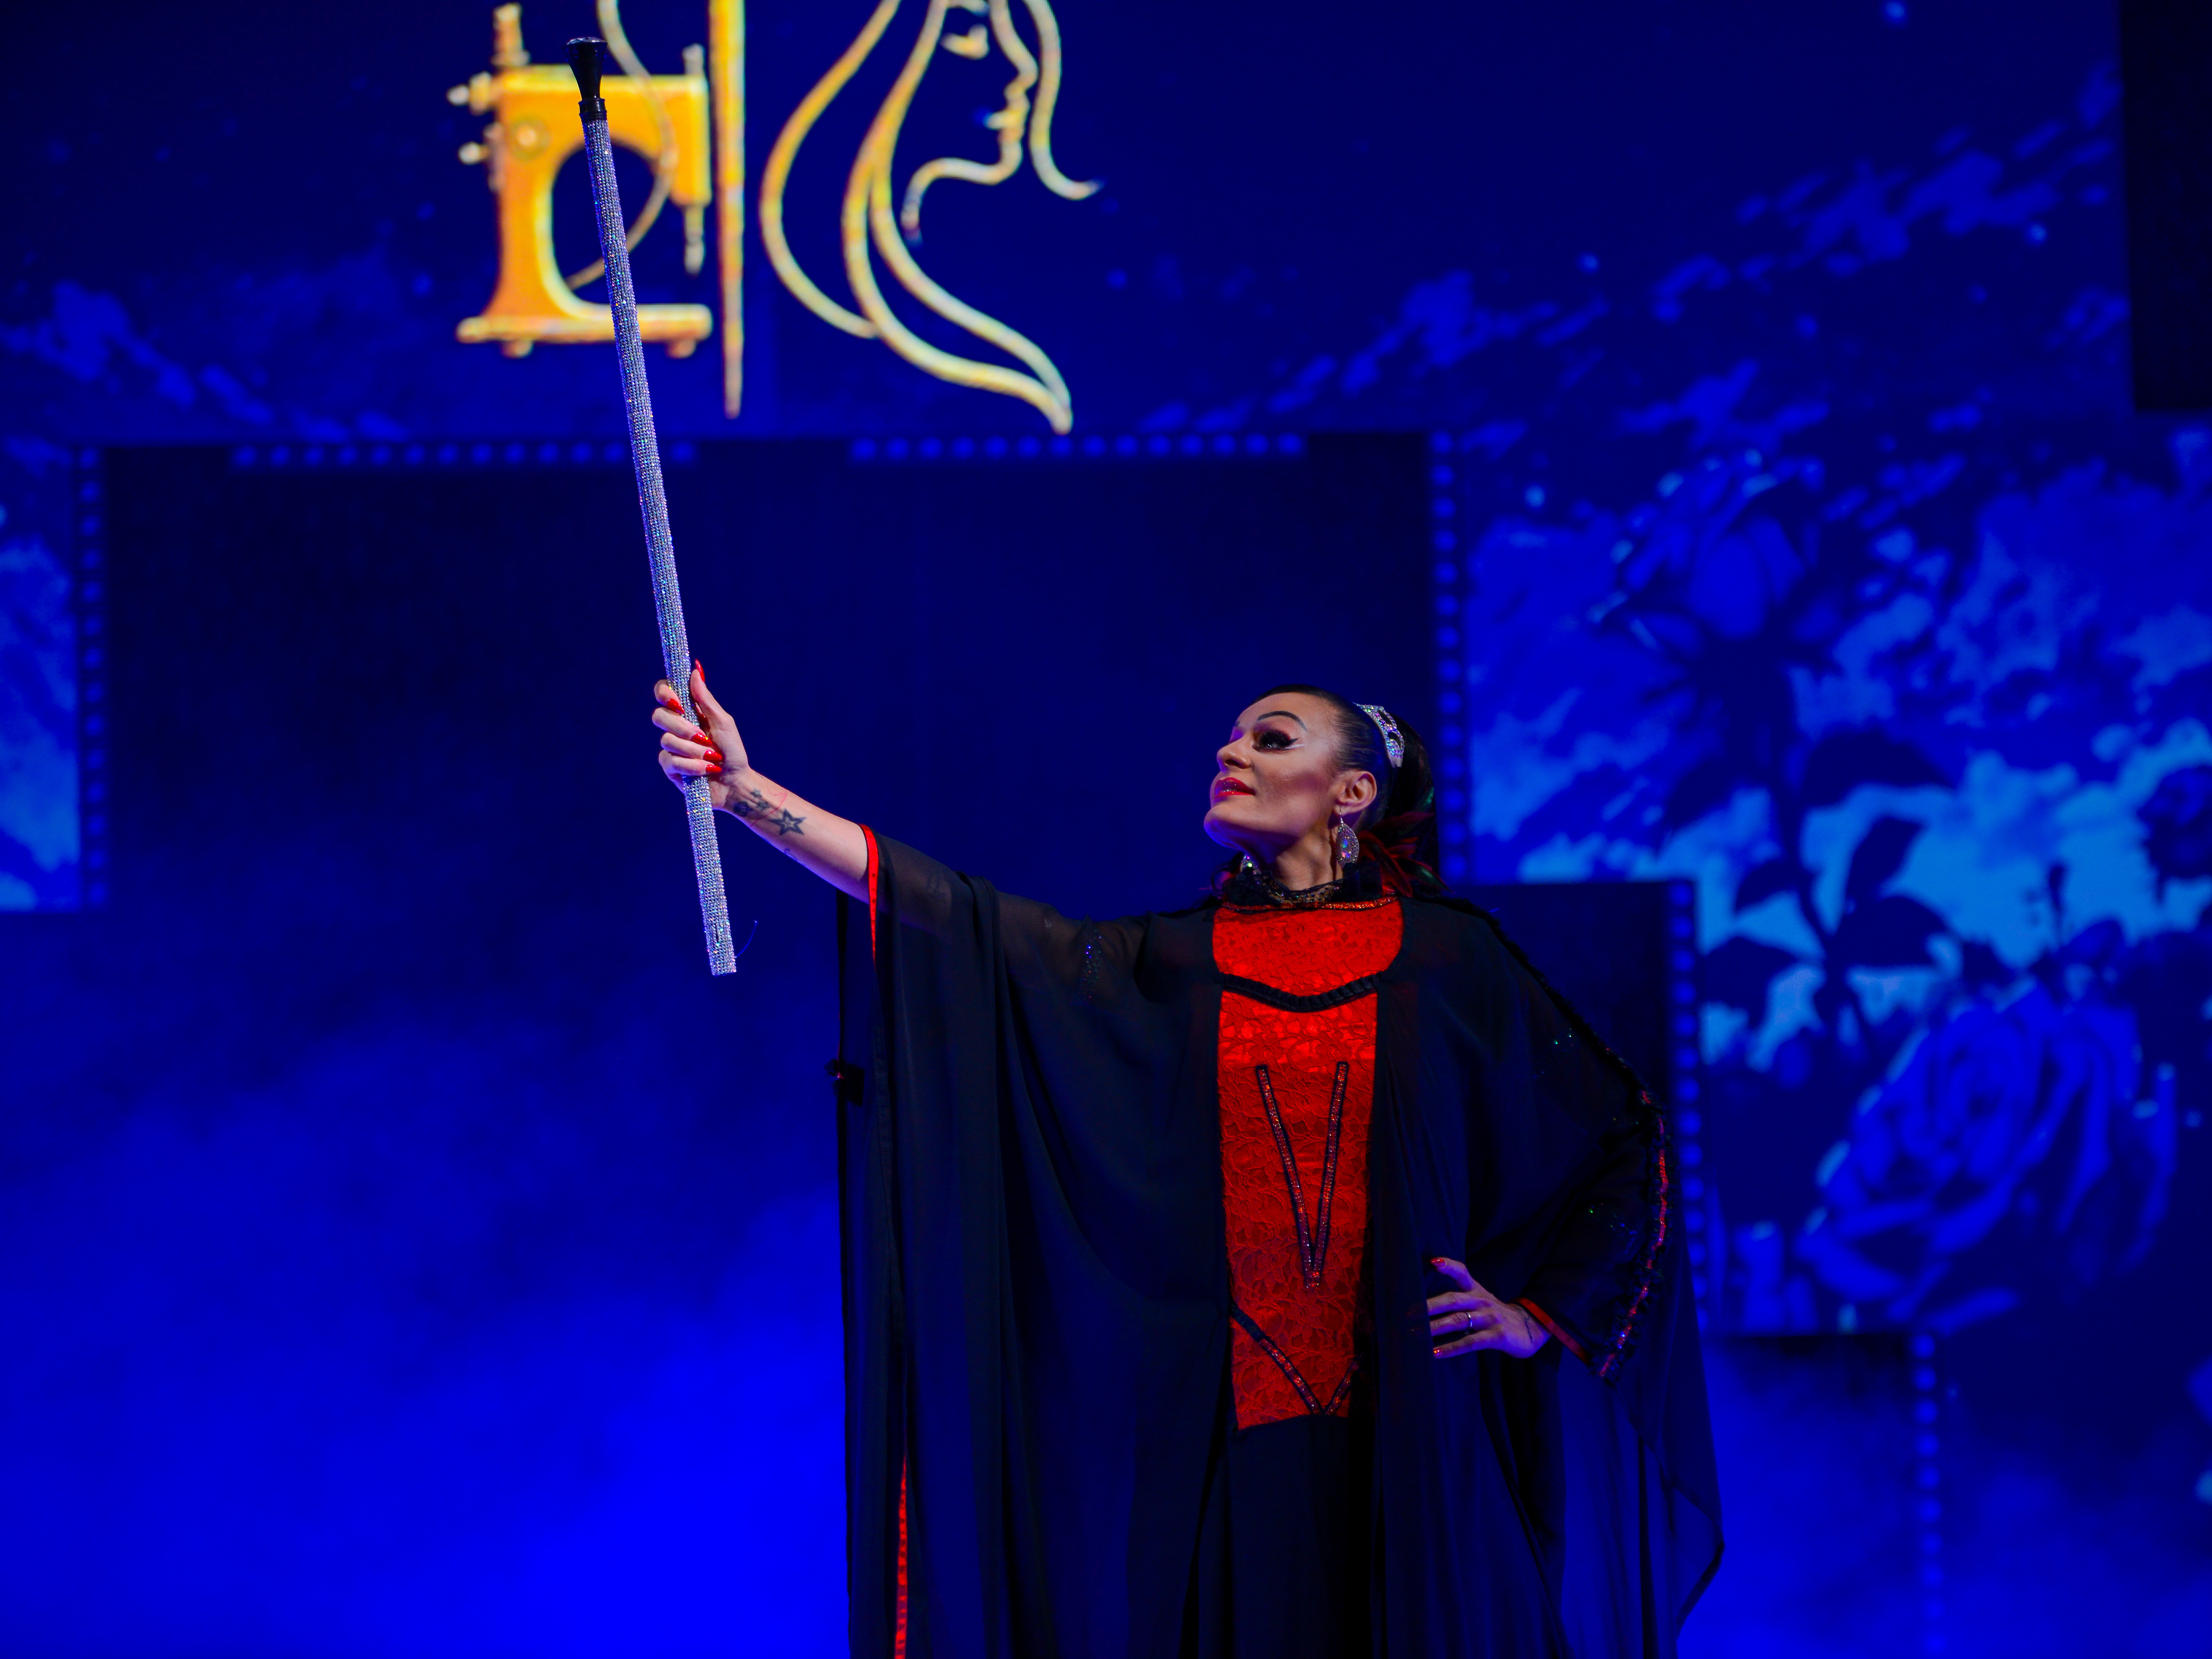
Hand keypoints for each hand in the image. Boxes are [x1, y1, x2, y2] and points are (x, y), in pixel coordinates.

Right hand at [652, 661, 750, 811]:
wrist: (735, 782)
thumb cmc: (732, 751)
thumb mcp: (723, 722)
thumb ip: (705, 699)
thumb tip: (695, 670)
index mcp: (688, 712)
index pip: (664, 693)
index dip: (664, 693)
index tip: (678, 702)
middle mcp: (676, 727)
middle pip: (659, 716)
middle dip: (682, 727)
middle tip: (702, 737)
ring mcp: (671, 747)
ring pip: (667, 740)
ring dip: (694, 750)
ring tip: (711, 757)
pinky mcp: (670, 767)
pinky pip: (670, 760)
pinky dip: (692, 766)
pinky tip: (705, 770)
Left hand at [1427, 1257, 1548, 1360]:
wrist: (1529, 1328)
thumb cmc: (1494, 1314)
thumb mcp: (1480, 1299)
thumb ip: (1458, 1297)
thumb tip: (1424, 1303)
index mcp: (1476, 1290)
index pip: (1462, 1272)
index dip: (1449, 1266)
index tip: (1433, 1262)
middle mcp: (1481, 1301)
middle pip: (1452, 1299)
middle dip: (1428, 1306)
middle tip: (1407, 1313)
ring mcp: (1489, 1318)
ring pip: (1458, 1320)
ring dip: (1435, 1328)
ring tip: (1416, 1334)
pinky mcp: (1496, 1336)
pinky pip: (1470, 1342)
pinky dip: (1451, 1348)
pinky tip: (1435, 1353)